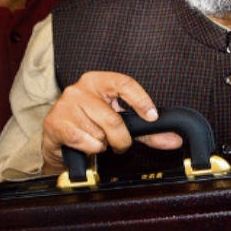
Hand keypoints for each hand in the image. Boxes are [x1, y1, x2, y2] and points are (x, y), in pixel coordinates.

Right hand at [41, 71, 182, 173]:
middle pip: (113, 118)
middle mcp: (80, 88)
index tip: (152, 117)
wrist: (59, 141)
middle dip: (121, 139)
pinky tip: (84, 144)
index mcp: (98, 81)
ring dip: (102, 144)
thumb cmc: (91, 126)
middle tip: (119, 144)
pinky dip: (89, 149)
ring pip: (98, 133)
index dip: (141, 100)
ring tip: (95, 140)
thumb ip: (148, 132)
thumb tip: (174, 139)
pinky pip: (84, 141)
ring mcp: (66, 104)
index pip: (124, 83)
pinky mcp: (55, 123)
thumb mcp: (120, 124)